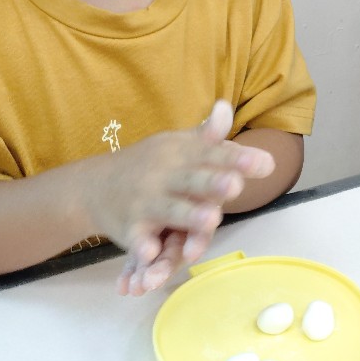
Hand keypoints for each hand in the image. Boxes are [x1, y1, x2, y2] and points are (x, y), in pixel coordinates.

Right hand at [75, 100, 273, 295]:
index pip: (212, 155)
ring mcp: (145, 202)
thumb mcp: (177, 146)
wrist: (93, 185)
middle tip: (236, 186)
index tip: (265, 163)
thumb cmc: (151, 165)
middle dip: (213, 183)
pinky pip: (137, 239)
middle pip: (192, 180)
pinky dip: (143, 246)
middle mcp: (164, 176)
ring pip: (170, 210)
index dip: (237, 158)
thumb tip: (226, 107)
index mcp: (180, 154)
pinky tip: (151, 253)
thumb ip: (207, 135)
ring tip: (211, 219)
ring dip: (188, 216)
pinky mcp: (129, 228)